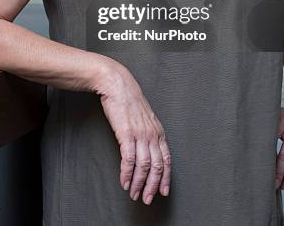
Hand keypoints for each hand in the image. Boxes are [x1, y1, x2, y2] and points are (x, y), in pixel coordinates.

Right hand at [97, 63, 170, 205]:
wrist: (117, 84)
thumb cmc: (128, 99)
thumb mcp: (144, 117)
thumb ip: (147, 133)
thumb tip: (145, 149)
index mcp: (158, 130)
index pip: (166, 159)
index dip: (166, 178)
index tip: (163, 192)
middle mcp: (152, 134)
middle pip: (157, 166)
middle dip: (153, 186)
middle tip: (146, 199)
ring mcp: (140, 134)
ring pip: (144, 166)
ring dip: (138, 183)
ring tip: (133, 193)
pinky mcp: (126, 134)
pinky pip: (129, 160)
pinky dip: (127, 174)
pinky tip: (124, 181)